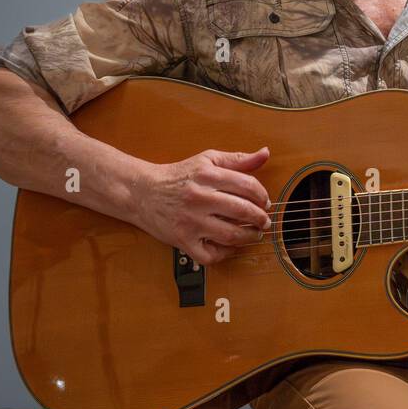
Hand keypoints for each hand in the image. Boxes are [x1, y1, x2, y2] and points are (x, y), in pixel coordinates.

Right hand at [134, 147, 272, 265]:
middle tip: (264, 222)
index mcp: (208, 176)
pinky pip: (210, 254)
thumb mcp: (207, 160)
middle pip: (242, 211)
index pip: (248, 186)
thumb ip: (238, 159)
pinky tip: (231, 246)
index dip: (262, 196)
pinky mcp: (182, 240)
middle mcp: (199, 198)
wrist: (142, 192)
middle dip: (260, 219)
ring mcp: (190, 221)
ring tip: (254, 235)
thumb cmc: (178, 176)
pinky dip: (225, 254)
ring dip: (249, 237)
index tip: (265, 202)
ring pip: (231, 235)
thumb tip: (265, 153)